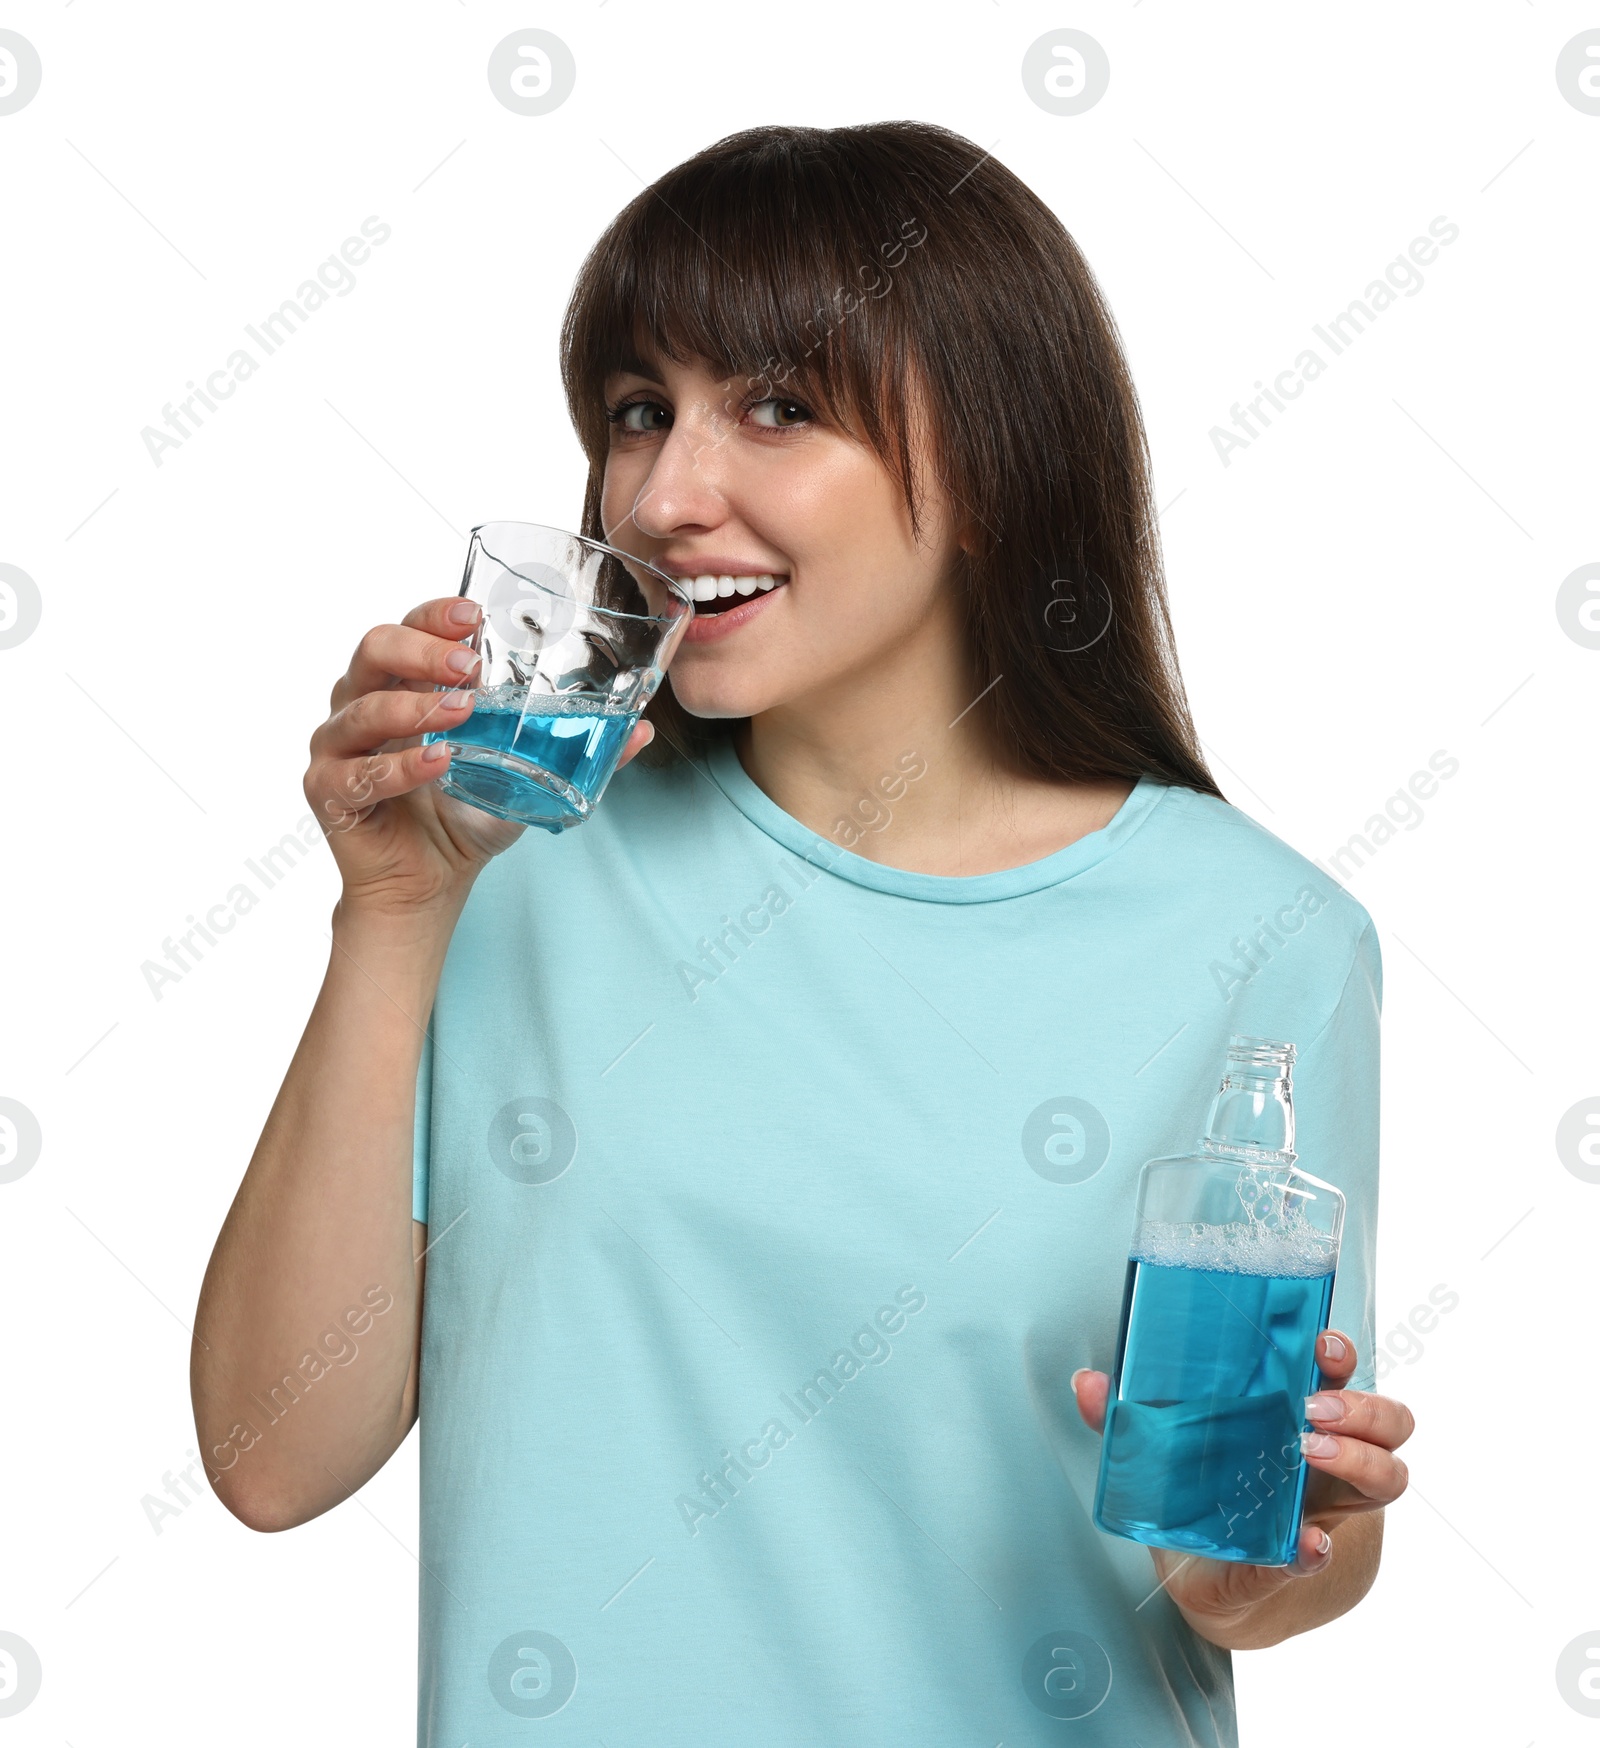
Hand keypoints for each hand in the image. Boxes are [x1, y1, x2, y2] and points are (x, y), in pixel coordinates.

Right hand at [306, 597, 655, 915]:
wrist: (430, 882)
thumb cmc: (467, 813)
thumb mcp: (528, 774)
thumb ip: (575, 748)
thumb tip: (640, 731)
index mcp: (405, 682)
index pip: (410, 627)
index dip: (434, 615)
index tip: (473, 616)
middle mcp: (363, 702)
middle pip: (373, 650)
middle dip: (420, 650)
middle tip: (468, 666)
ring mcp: (338, 746)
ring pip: (359, 708)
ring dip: (411, 705)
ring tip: (461, 712)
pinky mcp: (328, 792)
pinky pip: (355, 773)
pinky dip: (397, 767)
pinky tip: (435, 763)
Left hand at [1072, 1329, 1412, 1640]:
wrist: (1215, 1576)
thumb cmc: (1201, 1490)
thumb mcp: (1165, 1447)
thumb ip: (1127, 1417)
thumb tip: (1087, 1384)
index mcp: (1296, 1408)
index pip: (1338, 1369)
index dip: (1340, 1352)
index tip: (1321, 1344)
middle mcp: (1330, 1450)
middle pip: (1389, 1418)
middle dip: (1363, 1407)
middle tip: (1312, 1409)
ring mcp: (1334, 1502)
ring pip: (1390, 1474)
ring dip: (1362, 1461)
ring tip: (1310, 1453)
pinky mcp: (1312, 1553)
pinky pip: (1331, 1552)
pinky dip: (1317, 1551)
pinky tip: (1305, 1544)